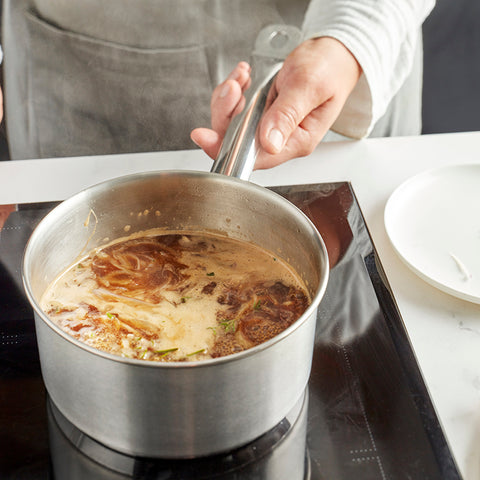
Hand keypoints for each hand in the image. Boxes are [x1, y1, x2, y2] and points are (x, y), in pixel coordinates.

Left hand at [191, 37, 360, 169]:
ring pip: (233, 124)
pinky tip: (243, 78)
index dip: (226, 149)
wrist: (333, 53)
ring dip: (229, 99)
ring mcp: (270, 126)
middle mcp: (281, 139)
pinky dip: (234, 92)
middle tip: (232, 89)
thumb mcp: (310, 86)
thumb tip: (269, 142)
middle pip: (237, 141)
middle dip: (226, 114)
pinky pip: (237, 109)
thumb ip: (288, 114)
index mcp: (296, 141)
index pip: (255, 157)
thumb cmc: (330, 69)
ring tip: (241, 78)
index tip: (204, 136)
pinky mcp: (263, 113)